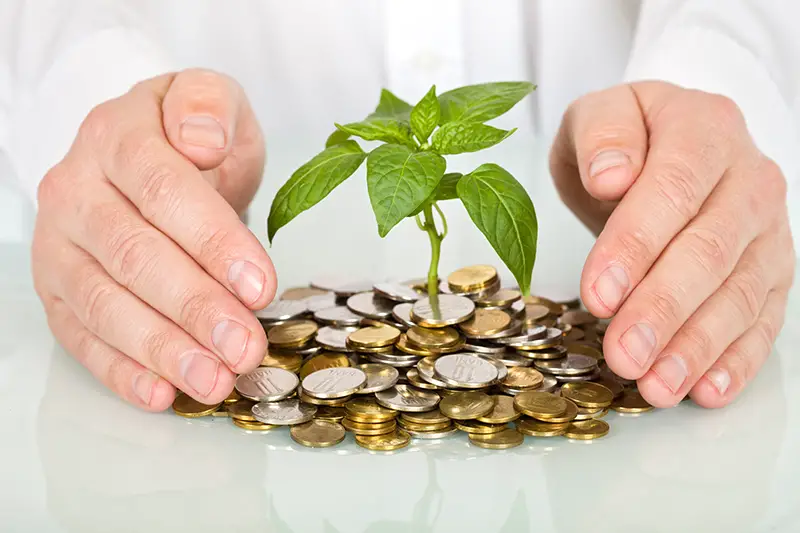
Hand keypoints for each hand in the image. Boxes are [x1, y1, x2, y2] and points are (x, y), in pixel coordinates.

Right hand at [32, 69, 275, 410]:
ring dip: (162, 350)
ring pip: (104, 304)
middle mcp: (75, 191)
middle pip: (135, 257)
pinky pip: (81, 335)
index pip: (163, 192)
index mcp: (116, 138)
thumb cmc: (191, 135)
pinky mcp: (57, 289)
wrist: (143, 150)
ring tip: (215, 381)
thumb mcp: (211, 100)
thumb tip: (201, 140)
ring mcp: (58, 244)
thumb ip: (210, 107)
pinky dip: (120, 370)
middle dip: (195, 309)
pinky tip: (161, 394)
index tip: (261, 286)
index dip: (213, 242)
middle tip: (245, 348)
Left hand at [550, 81, 794, 407]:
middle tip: (623, 355)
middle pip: (709, 250)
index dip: (635, 246)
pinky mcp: (773, 270)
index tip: (598, 295)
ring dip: (696, 346)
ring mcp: (767, 228)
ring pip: (738, 293)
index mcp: (704, 127)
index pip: (673, 190)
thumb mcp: (599, 114)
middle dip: (663, 309)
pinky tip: (706, 390)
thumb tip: (611, 175)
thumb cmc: (626, 137)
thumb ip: (602, 135)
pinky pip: (762, 318)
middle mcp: (748, 177)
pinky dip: (736, 359)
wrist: (668, 143)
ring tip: (656, 386)